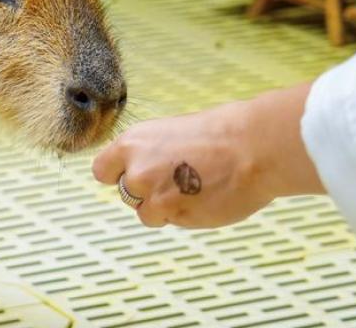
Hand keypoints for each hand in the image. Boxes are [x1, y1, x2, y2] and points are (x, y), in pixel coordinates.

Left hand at [92, 83, 322, 227]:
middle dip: (146, 191)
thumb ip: (149, 153)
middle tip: (177, 179)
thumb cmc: (220, 134)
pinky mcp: (175, 216)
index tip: (135, 174)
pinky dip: (184, 216)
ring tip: (196, 188)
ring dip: (165, 207)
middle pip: (126, 193)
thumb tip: (138, 169)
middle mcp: (137, 170)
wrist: (253, 147)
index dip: (119, 174)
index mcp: (133, 143)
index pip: (102, 170)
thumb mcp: (171, 132)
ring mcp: (155, 196)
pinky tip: (206, 198)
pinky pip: (171, 222)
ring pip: (147, 213)